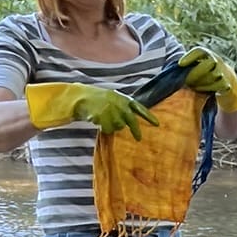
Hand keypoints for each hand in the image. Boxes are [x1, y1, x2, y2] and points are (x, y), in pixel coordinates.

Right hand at [25, 83, 158, 137]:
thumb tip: (133, 119)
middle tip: (139, 139)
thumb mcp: (111, 99)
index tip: (157, 125)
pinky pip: (108, 130)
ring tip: (103, 118)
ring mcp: (112, 111)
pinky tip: (97, 120)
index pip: (139, 108)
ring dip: (112, 126)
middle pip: (131, 122)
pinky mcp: (105, 118)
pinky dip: (104, 128)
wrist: (79, 97)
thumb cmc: (95, 98)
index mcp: (123, 98)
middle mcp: (120, 104)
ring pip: (118, 127)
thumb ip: (122, 107)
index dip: (148, 117)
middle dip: (136, 131)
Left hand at [180, 47, 236, 113]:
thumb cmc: (206, 71)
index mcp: (207, 54)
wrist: (227, 78)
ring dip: (201, 82)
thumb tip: (175, 69)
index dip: (190, 57)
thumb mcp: (199, 63)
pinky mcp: (226, 84)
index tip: (180, 64)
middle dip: (196, 72)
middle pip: (208, 64)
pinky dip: (207, 88)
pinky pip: (217, 86)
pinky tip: (200, 89)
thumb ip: (189, 64)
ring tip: (192, 85)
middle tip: (187, 79)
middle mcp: (216, 60)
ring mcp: (222, 72)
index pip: (199, 51)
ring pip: (212, 76)